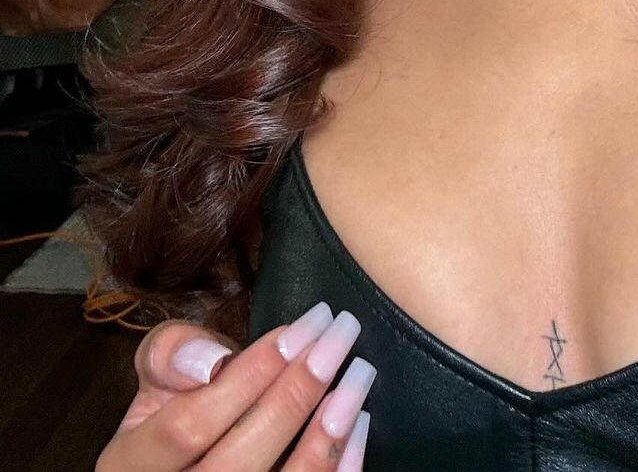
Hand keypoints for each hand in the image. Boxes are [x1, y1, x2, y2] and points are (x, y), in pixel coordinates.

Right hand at [96, 301, 374, 469]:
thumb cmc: (170, 418)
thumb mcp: (152, 382)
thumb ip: (169, 356)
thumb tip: (209, 360)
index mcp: (130, 467)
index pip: (187, 427)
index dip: (248, 375)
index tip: (302, 327)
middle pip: (239, 462)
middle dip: (297, 391)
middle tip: (342, 332)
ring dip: (328, 433)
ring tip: (359, 374)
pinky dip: (339, 467)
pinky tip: (358, 425)